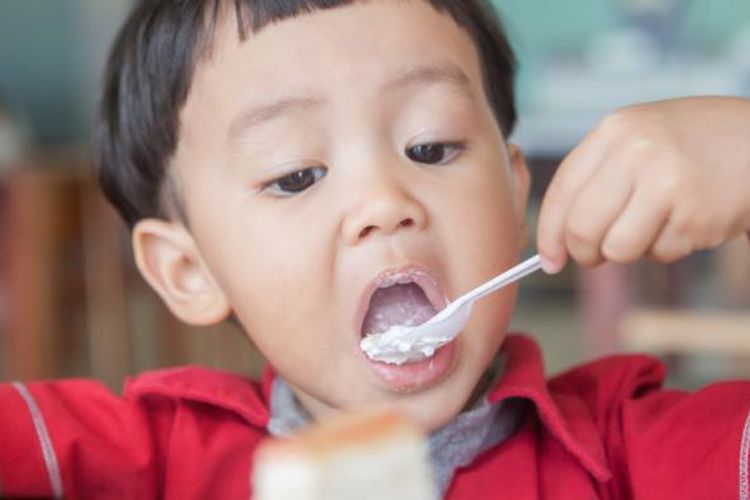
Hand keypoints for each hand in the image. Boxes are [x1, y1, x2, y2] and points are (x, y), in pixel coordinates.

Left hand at [537, 96, 749, 273]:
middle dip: (584, 253)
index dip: (549, 233)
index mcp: (614, 131)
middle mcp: (636, 153)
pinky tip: (685, 220)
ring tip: (652, 227)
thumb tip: (559, 241)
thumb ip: (598, 178)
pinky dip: (668, 248)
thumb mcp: (639, 138)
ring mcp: (667, 184)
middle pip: (582, 229)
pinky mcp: (695, 216)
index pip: (562, 192)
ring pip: (617, 249)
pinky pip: (660, 254)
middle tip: (595, 256)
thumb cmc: (692, 144)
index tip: (549, 259)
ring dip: (629, 251)